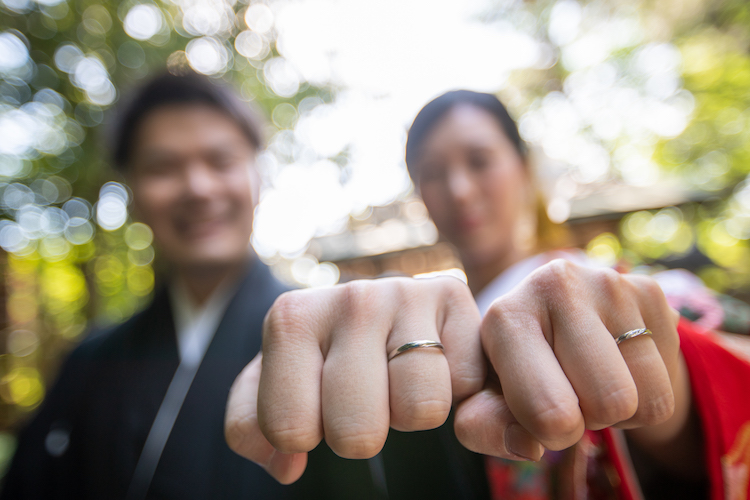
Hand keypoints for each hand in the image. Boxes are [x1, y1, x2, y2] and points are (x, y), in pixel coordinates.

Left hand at [225, 277, 484, 483]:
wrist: (380, 304)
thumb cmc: (323, 354)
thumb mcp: (273, 384)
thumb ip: (253, 428)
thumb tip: (288, 465)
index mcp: (290, 318)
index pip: (289, 430)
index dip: (305, 436)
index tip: (315, 406)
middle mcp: (349, 297)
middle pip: (357, 433)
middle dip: (360, 432)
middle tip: (363, 398)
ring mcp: (404, 292)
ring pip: (421, 410)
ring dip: (410, 411)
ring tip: (398, 379)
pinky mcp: (452, 293)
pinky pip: (466, 384)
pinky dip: (455, 389)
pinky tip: (436, 363)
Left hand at [454, 259, 681, 460]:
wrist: (553, 321)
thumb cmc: (515, 369)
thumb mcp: (487, 398)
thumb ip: (486, 426)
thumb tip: (526, 446)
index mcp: (505, 316)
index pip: (550, 411)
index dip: (553, 433)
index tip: (540, 414)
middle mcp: (554, 285)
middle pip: (609, 404)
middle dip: (592, 420)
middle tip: (571, 395)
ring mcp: (607, 283)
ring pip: (647, 399)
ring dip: (622, 411)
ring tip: (591, 380)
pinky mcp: (648, 290)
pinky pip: (669, 381)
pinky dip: (646, 392)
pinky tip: (617, 365)